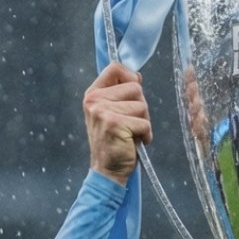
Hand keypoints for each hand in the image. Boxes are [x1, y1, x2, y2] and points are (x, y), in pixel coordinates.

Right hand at [83, 62, 152, 185]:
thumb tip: (137, 76)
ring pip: (142, 105)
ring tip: (132, 134)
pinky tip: (135, 142)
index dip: (131, 77)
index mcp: (93, 94)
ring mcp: (102, 111)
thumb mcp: (112, 112)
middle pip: (135, 87)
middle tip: (131, 124)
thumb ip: (121, 94)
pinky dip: (146, 135)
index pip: (115, 67)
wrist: (107, 171)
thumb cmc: (114, 142)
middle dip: (141, 107)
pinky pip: (144, 123)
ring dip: (144, 122)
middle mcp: (94, 100)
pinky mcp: (114, 124)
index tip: (134, 93)